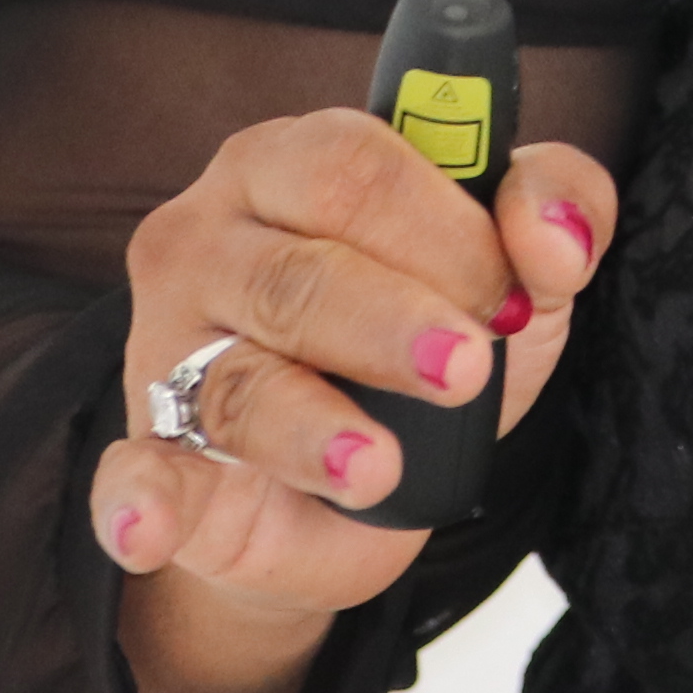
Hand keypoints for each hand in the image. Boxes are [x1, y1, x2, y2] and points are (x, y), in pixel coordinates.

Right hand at [88, 108, 619, 692]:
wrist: (360, 488)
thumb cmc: (419, 340)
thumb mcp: (508, 268)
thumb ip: (555, 209)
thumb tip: (558, 234)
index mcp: (289, 163)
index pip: (352, 167)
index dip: (442, 228)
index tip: (510, 294)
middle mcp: (208, 241)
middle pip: (296, 272)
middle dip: (390, 321)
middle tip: (462, 369)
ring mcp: (167, 352)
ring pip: (238, 383)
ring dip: (311, 429)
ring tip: (376, 466)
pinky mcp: (152, 460)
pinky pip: (133, 477)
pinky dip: (140, 504)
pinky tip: (149, 528)